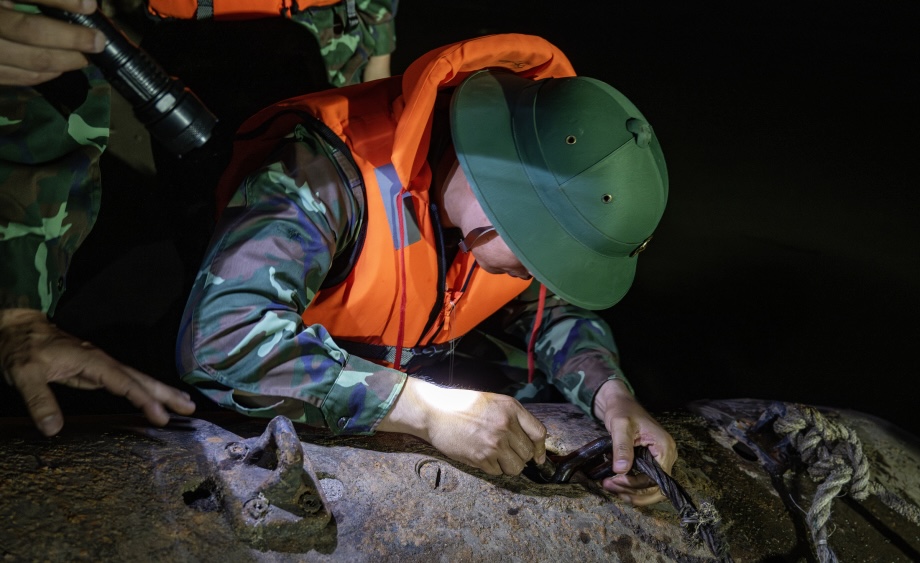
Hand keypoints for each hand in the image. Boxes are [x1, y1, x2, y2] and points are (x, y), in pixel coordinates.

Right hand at [0, 0, 104, 85]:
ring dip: (63, 60)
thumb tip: (82, 2)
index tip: (89, 6)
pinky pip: (14, 77)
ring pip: (26, 59)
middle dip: (70, 38)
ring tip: (85, 56)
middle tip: (98, 41)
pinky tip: (59, 67)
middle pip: (29, 31)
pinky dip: (42, 74)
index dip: (60, 0)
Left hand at [0, 308, 195, 435]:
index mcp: (91, 360)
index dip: (144, 400)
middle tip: (189, 408)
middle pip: (140, 378)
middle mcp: (101, 362)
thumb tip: (53, 430)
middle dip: (165, 393)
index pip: (124, 383)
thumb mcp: (24, 374)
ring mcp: (100, 365)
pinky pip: (126, 381)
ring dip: (160, 391)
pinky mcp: (95, 369)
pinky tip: (151, 397)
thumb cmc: (22, 348)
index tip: (161, 416)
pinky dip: (144, 389)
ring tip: (183, 403)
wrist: (18, 328)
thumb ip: (39, 400)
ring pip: (136, 378)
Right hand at [378, 376, 546, 475]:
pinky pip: (497, 472)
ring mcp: (494, 444)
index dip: (541, 448)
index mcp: (511, 409)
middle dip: (520, 457)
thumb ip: (513, 417)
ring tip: (496, 456)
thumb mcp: (494, 402)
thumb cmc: (463, 405)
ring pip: (515, 467)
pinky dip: (492, 468)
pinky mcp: (481, 458)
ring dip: (508, 465)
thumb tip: (530, 439)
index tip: (538, 457)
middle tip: (508, 453)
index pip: (539, 433)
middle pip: (527, 454)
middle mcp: (505, 426)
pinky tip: (482, 456)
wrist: (435, 412)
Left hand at [593, 379, 676, 505]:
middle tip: (610, 486)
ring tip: (610, 486)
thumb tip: (621, 470)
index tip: (615, 479)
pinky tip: (616, 484)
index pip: (656, 479)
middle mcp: (667, 456)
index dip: (635, 484)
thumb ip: (622, 447)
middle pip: (656, 488)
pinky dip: (632, 486)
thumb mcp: (620, 426)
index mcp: (664, 447)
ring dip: (632, 492)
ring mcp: (661, 460)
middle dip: (633, 492)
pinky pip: (646, 480)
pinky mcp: (653, 461)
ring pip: (651, 487)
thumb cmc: (622, 411)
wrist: (621, 403)